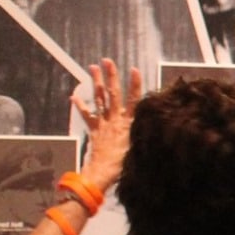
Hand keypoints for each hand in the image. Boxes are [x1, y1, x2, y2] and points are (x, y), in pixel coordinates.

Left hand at [71, 59, 142, 190]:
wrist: (102, 173)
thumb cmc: (124, 164)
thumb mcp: (140, 148)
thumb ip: (146, 134)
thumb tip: (160, 126)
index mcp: (128, 123)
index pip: (134, 100)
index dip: (134, 85)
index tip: (134, 70)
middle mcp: (115, 120)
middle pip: (113, 94)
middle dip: (111, 76)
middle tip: (107, 61)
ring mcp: (103, 123)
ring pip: (99, 99)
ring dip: (96, 82)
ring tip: (92, 68)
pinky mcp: (94, 130)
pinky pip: (86, 115)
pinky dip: (80, 105)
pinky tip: (74, 96)